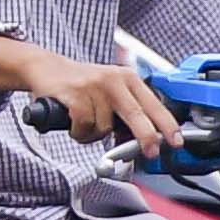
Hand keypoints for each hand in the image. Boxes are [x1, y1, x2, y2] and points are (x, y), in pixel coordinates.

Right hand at [16, 50, 181, 155]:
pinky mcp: (74, 93)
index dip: (167, 125)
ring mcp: (94, 86)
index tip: (175, 141)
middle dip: (146, 138)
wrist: (44, 67)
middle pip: (138, 115)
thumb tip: (137, 140)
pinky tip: (74, 126)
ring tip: (84, 126)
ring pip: (105, 127)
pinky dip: (79, 132)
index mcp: (128, 78)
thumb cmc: (80, 84)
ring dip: (94, 135)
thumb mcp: (109, 90)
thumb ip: (125, 111)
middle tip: (150, 153)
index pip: (154, 105)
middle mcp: (114, 79)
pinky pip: (84, 125)